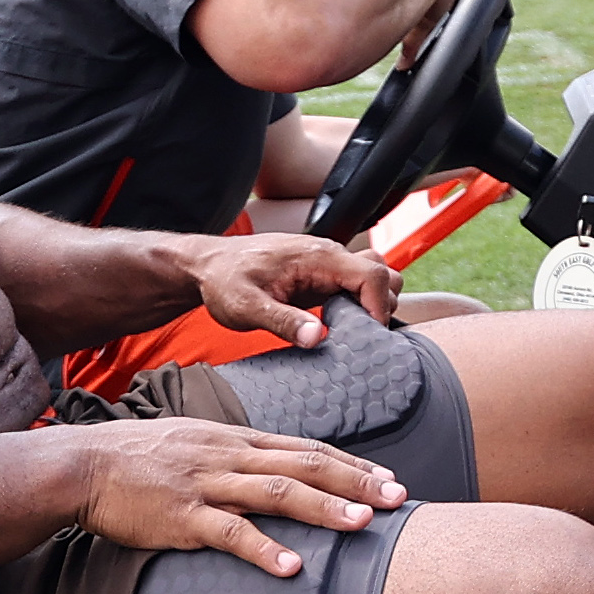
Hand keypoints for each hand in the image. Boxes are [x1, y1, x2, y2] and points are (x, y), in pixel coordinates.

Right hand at [76, 417, 403, 576]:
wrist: (82, 465)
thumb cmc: (138, 459)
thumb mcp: (195, 442)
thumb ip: (235, 454)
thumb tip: (274, 466)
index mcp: (235, 440)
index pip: (306, 448)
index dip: (351, 464)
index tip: (388, 478)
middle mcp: (229, 455)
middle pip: (304, 465)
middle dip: (355, 483)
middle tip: (398, 498)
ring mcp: (206, 484)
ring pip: (276, 492)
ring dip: (323, 509)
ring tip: (362, 525)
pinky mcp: (181, 516)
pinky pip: (228, 533)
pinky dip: (262, 549)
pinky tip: (291, 567)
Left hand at [189, 232, 399, 342]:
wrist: (208, 266)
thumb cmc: (224, 281)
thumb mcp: (246, 306)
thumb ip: (283, 321)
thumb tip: (318, 337)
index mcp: (317, 256)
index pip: (373, 274)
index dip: (379, 306)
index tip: (369, 336)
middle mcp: (328, 256)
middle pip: (384, 274)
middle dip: (382, 306)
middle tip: (361, 337)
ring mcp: (328, 266)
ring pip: (376, 279)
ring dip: (374, 305)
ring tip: (351, 333)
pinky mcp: (322, 278)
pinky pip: (358, 288)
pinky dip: (361, 307)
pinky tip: (340, 328)